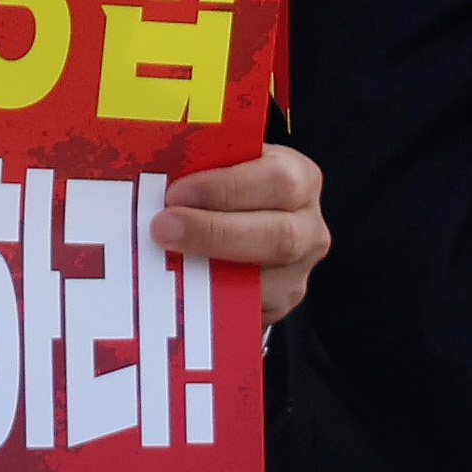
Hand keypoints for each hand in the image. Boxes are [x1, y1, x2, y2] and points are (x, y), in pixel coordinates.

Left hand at [152, 145, 329, 324]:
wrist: (248, 217)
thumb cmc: (230, 183)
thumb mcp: (226, 161)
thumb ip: (205, 160)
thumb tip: (163, 163)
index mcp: (302, 178)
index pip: (277, 181)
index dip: (226, 188)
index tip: (178, 193)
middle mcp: (309, 228)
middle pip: (276, 236)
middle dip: (214, 233)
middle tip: (164, 228)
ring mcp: (297, 273)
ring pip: (261, 282)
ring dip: (206, 271)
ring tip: (163, 257)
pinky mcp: (278, 307)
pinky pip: (245, 311)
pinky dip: (208, 301)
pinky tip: (176, 285)